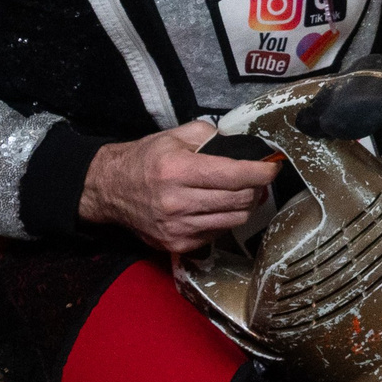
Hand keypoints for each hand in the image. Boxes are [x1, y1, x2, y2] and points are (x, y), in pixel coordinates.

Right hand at [78, 121, 278, 254]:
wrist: (108, 190)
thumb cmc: (145, 159)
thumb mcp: (175, 136)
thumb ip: (211, 136)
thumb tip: (244, 147)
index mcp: (177, 171)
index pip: (234, 176)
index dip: (261, 172)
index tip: (273, 166)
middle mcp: (177, 203)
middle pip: (240, 200)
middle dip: (256, 187)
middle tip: (257, 178)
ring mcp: (177, 228)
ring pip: (234, 220)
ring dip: (245, 205)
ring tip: (241, 192)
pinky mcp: (176, 245)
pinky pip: (218, 233)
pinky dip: (225, 219)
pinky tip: (217, 207)